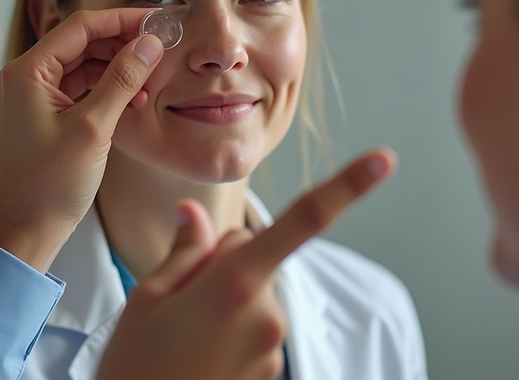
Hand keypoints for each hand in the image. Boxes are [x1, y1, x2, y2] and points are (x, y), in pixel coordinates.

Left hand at [0, 8, 163, 271]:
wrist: (27, 228)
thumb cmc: (51, 183)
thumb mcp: (94, 127)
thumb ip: (122, 80)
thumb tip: (150, 44)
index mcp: (28, 71)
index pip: (80, 27)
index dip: (121, 20)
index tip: (155, 22)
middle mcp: (27, 76)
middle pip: (83, 42)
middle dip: (122, 45)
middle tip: (159, 51)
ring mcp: (35, 95)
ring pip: (85, 64)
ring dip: (119, 69)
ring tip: (151, 81)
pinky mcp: (47, 113)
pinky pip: (82, 87)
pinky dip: (109, 89)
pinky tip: (134, 99)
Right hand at [97, 149, 397, 379]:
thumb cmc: (134, 368)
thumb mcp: (145, 300)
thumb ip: (184, 251)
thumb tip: (195, 212)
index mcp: (236, 285)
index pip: (301, 222)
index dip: (346, 188)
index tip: (384, 160)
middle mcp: (267, 313)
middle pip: (252, 254)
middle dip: (220, 262)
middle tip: (175, 299)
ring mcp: (272, 346)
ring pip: (251, 292)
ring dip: (222, 299)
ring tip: (180, 334)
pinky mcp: (271, 370)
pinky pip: (253, 327)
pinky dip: (228, 329)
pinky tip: (195, 352)